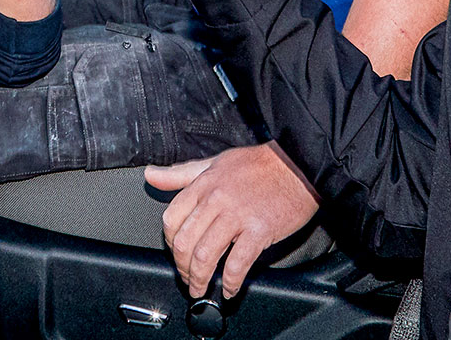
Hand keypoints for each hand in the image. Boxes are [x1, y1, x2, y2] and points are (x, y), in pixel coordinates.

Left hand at [146, 142, 319, 297]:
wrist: (299, 164)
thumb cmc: (260, 164)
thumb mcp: (214, 162)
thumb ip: (181, 174)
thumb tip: (151, 174)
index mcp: (203, 185)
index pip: (171, 218)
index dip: (169, 242)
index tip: (175, 253)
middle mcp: (216, 200)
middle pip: (184, 242)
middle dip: (182, 267)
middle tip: (187, 278)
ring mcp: (237, 216)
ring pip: (205, 256)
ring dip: (200, 279)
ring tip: (201, 289)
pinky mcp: (259, 231)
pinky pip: (237, 263)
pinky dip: (230, 282)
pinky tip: (229, 289)